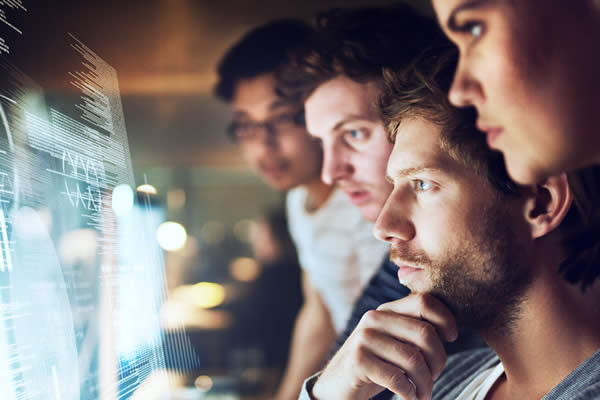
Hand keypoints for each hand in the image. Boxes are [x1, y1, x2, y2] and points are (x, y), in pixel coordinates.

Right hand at [311, 293, 457, 399]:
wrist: (338, 385)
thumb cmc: (376, 365)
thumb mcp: (394, 341)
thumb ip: (414, 330)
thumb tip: (450, 331)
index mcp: (387, 310)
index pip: (424, 301)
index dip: (446, 319)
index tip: (452, 338)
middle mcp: (374, 319)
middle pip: (425, 333)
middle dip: (438, 361)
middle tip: (434, 378)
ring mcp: (364, 338)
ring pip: (413, 359)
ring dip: (425, 384)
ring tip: (424, 394)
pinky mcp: (358, 361)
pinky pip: (397, 378)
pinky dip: (409, 393)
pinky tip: (409, 398)